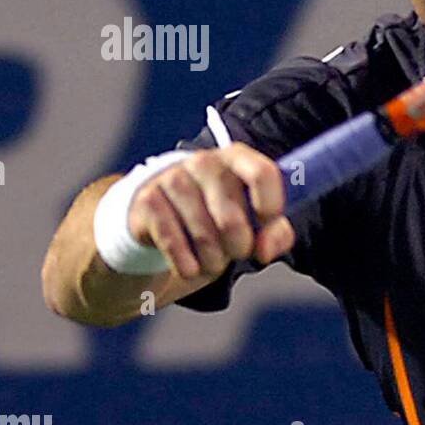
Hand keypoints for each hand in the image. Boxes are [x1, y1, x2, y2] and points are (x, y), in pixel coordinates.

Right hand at [127, 143, 293, 279]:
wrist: (164, 212)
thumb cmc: (218, 214)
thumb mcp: (253, 220)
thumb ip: (276, 233)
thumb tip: (264, 250)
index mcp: (237, 158)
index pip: (262, 175)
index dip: (270, 208)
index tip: (266, 226)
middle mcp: (204, 162)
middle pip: (232, 221)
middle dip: (239, 248)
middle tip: (237, 251)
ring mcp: (173, 179)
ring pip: (204, 237)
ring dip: (214, 261)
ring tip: (213, 259)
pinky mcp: (148, 201)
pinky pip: (174, 244)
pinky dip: (187, 266)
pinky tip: (190, 266)